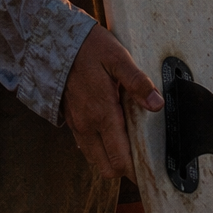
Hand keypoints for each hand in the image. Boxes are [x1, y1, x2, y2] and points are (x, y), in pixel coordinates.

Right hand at [63, 25, 162, 180]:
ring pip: (95, 159)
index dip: (136, 172)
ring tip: (129, 146)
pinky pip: (86, 146)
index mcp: (101, 113)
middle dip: (125, 170)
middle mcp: (87, 125)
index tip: (151, 172)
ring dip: (111, 159)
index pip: (120, 160)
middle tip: (142, 160)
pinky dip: (99, 148)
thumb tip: (157, 104)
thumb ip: (137, 82)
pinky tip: (111, 132)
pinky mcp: (70, 119)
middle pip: (107, 168)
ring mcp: (76, 124)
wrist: (56, 41)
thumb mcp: (117, 57)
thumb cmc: (89, 47)